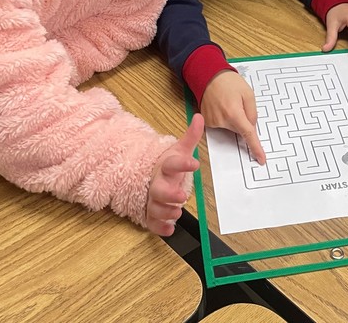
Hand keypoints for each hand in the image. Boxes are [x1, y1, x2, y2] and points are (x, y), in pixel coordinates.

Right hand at [146, 114, 203, 236]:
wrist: (148, 176)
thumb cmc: (167, 165)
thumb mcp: (179, 150)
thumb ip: (191, 136)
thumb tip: (199, 117)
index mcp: (165, 166)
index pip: (172, 163)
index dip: (183, 163)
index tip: (194, 163)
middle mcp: (157, 183)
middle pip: (159, 189)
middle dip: (169, 194)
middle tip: (181, 196)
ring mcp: (152, 198)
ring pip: (155, 207)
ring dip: (165, 211)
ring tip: (177, 212)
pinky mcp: (151, 212)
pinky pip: (152, 222)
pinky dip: (160, 227)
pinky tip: (169, 229)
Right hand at [200, 71, 265, 163]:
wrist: (209, 76)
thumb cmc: (230, 82)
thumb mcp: (248, 94)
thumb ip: (252, 113)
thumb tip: (251, 128)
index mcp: (234, 113)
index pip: (248, 134)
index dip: (255, 148)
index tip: (261, 159)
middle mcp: (222, 120)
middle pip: (239, 130)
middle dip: (243, 121)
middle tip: (238, 104)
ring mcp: (213, 122)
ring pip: (230, 127)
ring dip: (233, 118)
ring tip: (228, 102)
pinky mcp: (207, 122)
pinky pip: (222, 124)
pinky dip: (224, 118)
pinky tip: (221, 105)